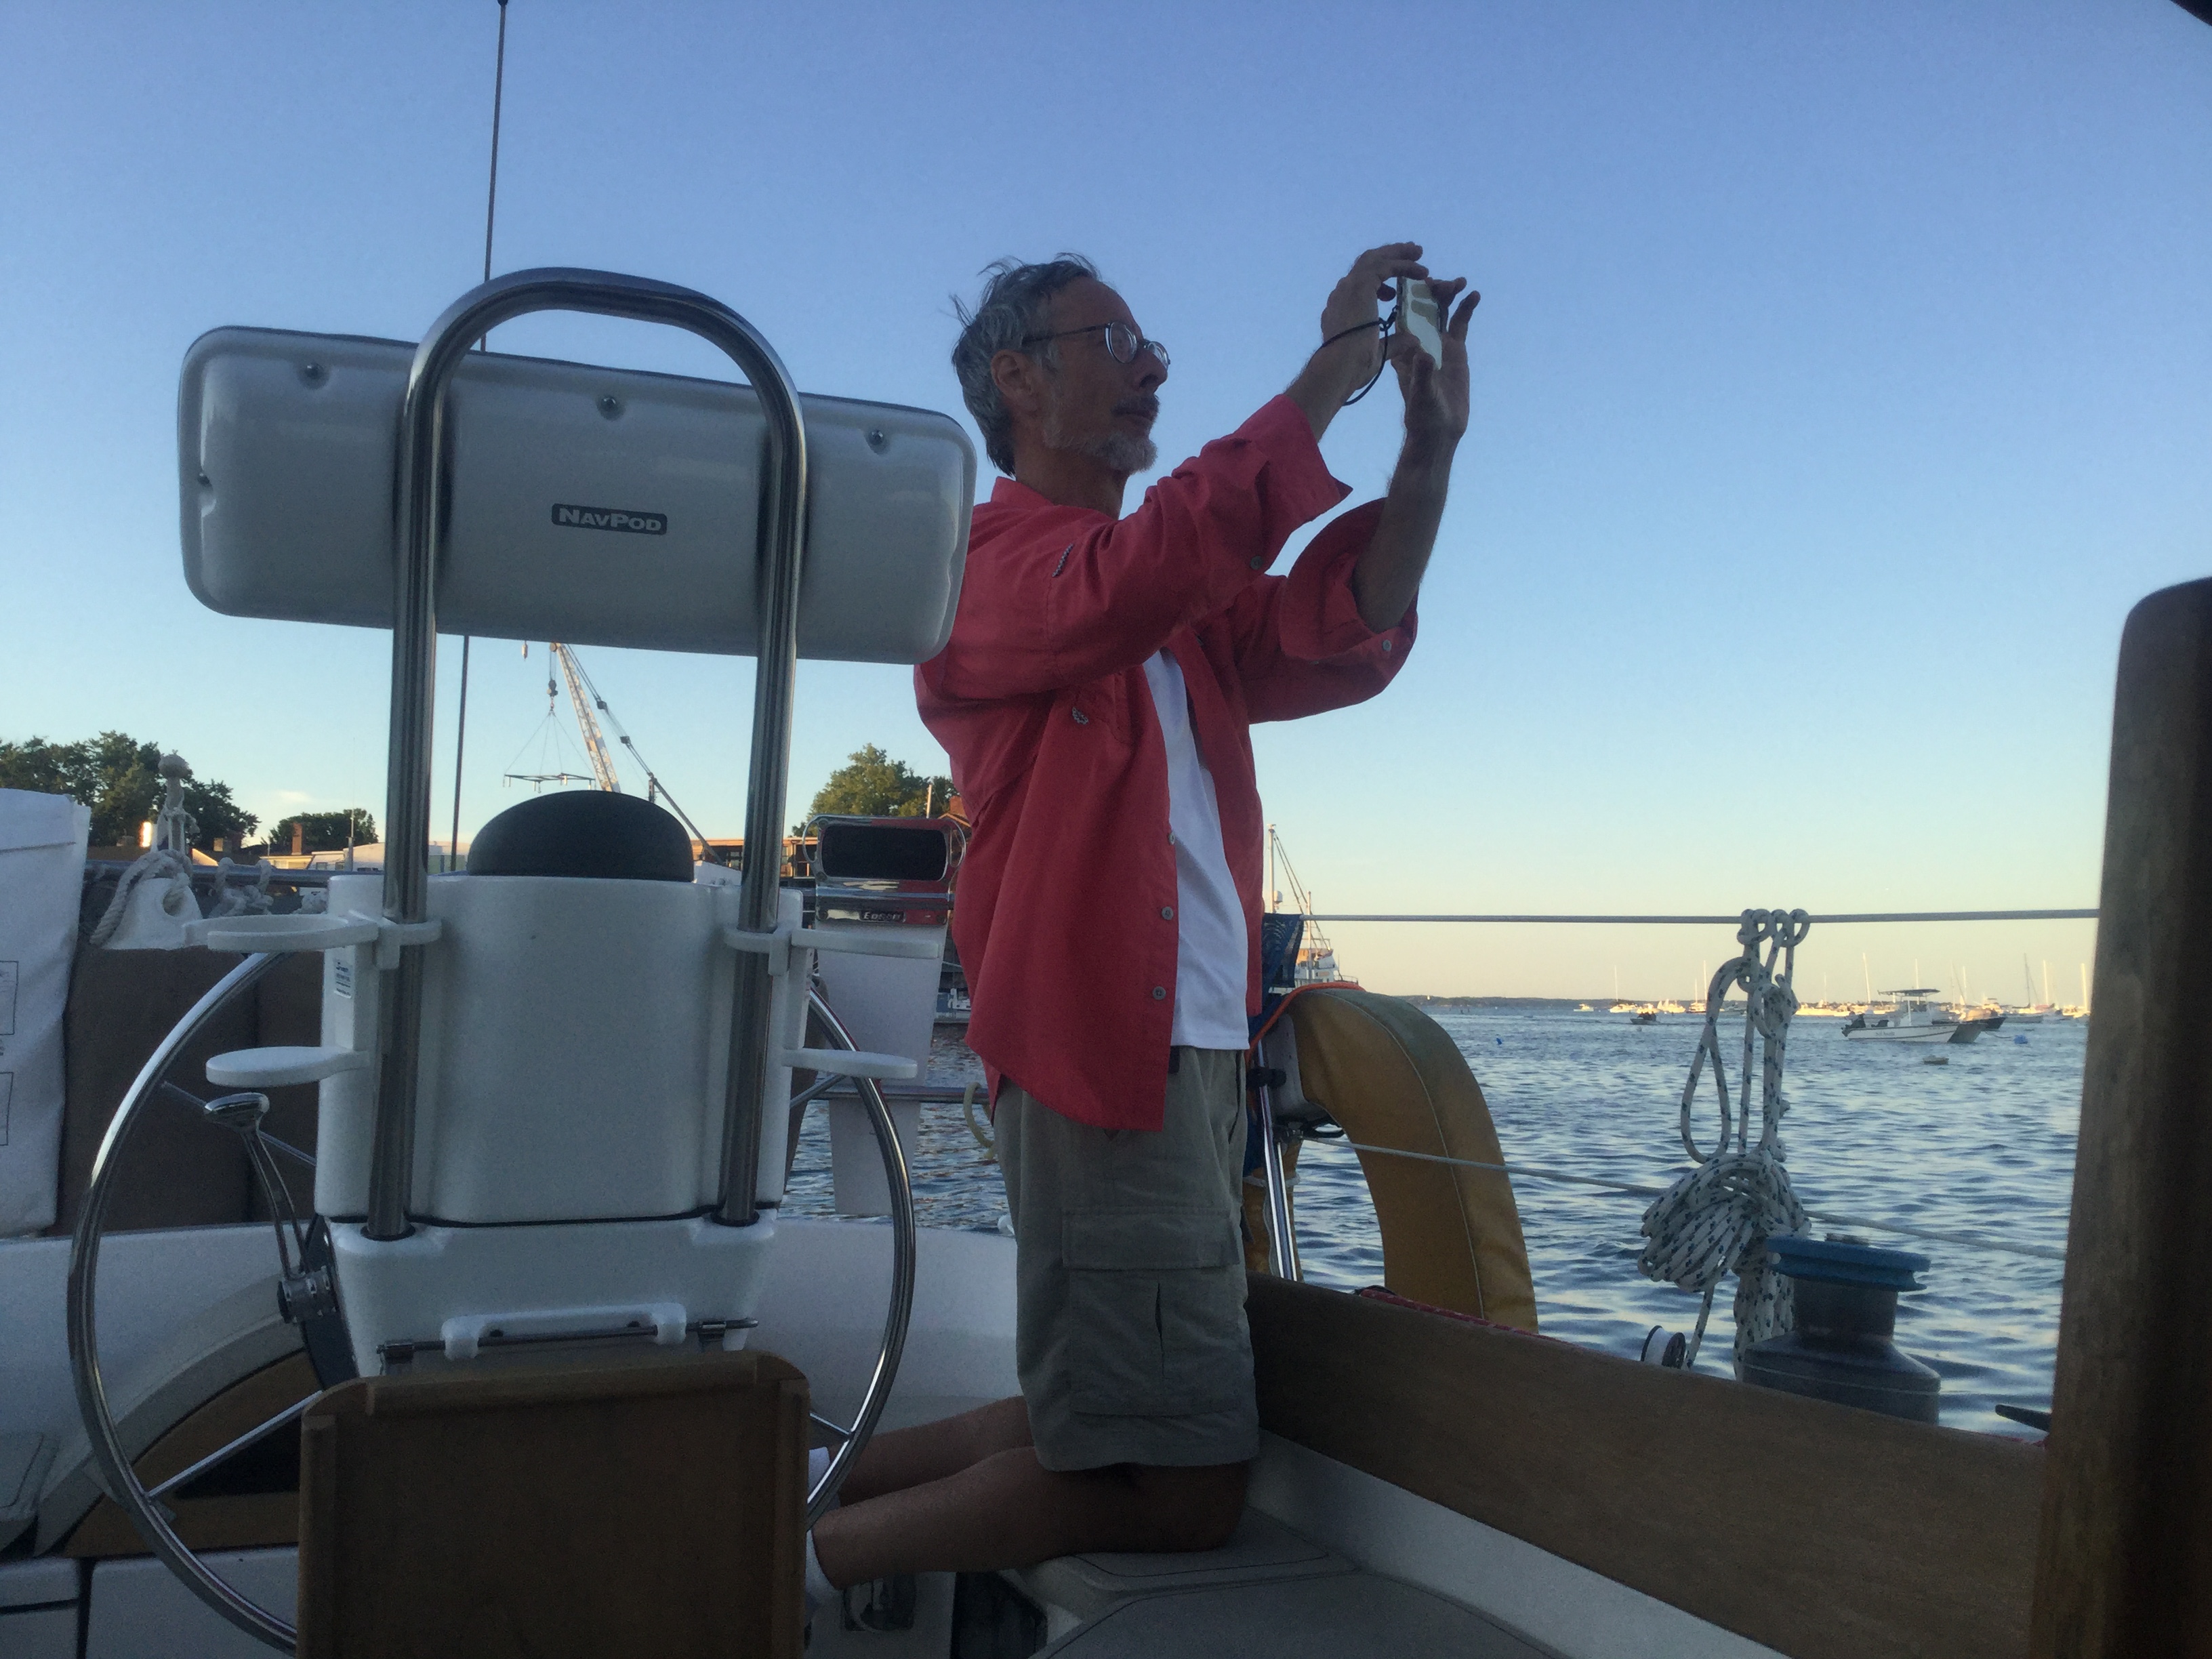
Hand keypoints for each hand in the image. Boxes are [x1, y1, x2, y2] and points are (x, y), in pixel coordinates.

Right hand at [1287, 242, 1430, 439]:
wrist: (1340, 366)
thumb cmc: (1353, 367)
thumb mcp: (1378, 352)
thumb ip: (1394, 344)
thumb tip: (1413, 340)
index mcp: (1340, 310)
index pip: (1358, 287)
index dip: (1377, 284)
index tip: (1393, 292)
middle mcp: (1342, 294)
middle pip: (1365, 265)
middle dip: (1389, 257)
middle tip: (1410, 254)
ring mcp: (1349, 287)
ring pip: (1375, 259)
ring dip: (1398, 254)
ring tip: (1418, 252)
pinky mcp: (1361, 284)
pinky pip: (1386, 266)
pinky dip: (1404, 266)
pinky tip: (1422, 272)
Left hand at [1390, 279, 1478, 461]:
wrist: (1439, 428)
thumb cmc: (1423, 414)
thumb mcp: (1421, 393)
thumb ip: (1423, 374)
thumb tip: (1424, 355)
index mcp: (1404, 349)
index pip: (1403, 317)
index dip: (1408, 298)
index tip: (1416, 283)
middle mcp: (1419, 341)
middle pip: (1423, 308)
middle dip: (1431, 292)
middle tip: (1442, 283)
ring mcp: (1437, 343)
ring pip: (1441, 312)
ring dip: (1448, 295)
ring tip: (1459, 282)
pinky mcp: (1455, 349)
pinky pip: (1460, 323)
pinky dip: (1466, 308)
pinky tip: (1474, 295)